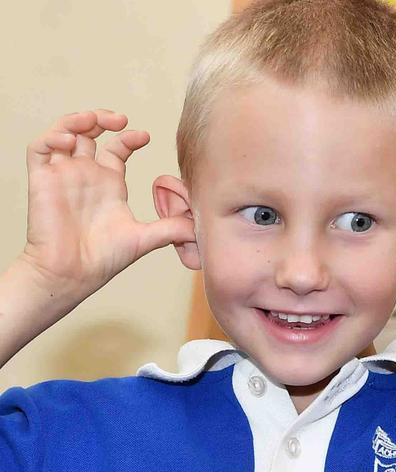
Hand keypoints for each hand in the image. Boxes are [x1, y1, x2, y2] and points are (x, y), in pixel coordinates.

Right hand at [24, 110, 194, 299]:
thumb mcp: (145, 238)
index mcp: (109, 185)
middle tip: (120, 119)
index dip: (129, 137)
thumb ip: (172, 228)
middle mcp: (86, 176)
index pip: (117, 149)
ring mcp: (63, 176)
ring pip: (64, 133)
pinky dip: (53, 137)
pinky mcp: (42, 180)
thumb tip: (202, 225)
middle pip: (90, 133)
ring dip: (77, 121)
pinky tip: (71, 141)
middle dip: (103, 119)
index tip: (144, 136)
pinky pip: (39, 148)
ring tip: (93, 121)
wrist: (71, 274)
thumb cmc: (103, 260)